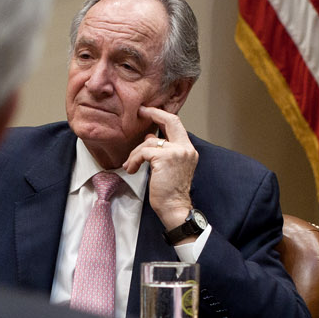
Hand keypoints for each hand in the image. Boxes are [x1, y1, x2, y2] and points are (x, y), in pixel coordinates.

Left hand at [125, 106, 199, 229]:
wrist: (174, 207)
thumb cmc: (170, 191)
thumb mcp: (167, 167)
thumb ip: (162, 150)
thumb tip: (149, 137)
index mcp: (188, 149)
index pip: (177, 125)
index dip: (162, 116)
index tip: (149, 111)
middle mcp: (185, 148)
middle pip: (170, 121)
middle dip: (154, 113)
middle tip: (140, 111)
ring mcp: (176, 152)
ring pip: (149, 142)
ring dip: (136, 153)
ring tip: (130, 165)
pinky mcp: (164, 158)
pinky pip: (143, 152)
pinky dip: (134, 160)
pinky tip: (132, 169)